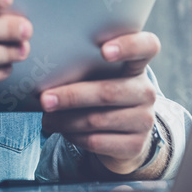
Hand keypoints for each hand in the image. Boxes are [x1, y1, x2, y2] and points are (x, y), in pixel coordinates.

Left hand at [39, 32, 160, 174]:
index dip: (129, 46)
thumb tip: (45, 75)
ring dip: (65, 120)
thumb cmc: (100, 94)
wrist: (121, 134)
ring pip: (97, 120)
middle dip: (71, 96)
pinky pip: (97, 141)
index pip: (147, 47)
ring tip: (47, 118)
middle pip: (108, 92)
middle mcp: (146, 91)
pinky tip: (62, 131)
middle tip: (45, 99)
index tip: (104, 51)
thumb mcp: (98, 77)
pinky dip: (73, 137)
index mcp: (137, 65)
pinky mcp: (135, 145)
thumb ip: (82, 68)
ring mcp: (144, 119)